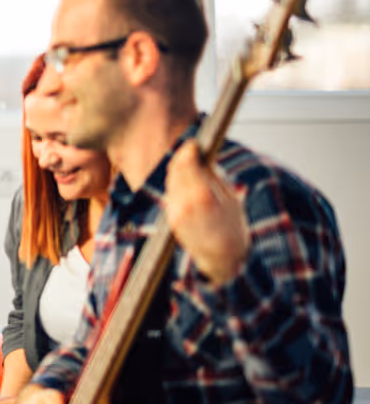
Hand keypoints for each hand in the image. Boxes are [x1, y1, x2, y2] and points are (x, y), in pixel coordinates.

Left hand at [164, 141, 250, 286]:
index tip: (194, 143)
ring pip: (171, 180)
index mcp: (202, 195)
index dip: (189, 150)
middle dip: (183, 158)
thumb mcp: (230, 199)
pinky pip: (170, 194)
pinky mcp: (170, 218)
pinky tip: (187, 183)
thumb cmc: (232, 229)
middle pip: (176, 169)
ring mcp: (174, 211)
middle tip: (191, 150)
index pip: (187, 163)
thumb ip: (213, 177)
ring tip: (191, 165)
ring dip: (179, 170)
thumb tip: (202, 159)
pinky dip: (177, 184)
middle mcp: (183, 202)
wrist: (221, 259)